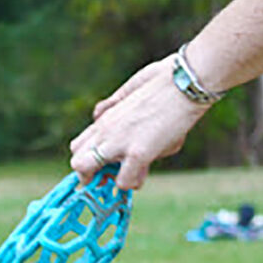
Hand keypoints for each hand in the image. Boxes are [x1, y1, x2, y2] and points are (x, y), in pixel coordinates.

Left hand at [69, 55, 210, 189]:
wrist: (186, 81)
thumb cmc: (164, 81)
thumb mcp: (130, 92)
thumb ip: (113, 106)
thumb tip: (99, 114)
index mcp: (104, 119)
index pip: (78, 147)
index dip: (87, 161)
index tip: (100, 168)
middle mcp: (105, 131)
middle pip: (76, 161)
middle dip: (90, 175)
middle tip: (111, 176)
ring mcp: (118, 143)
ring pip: (85, 171)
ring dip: (110, 180)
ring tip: (133, 172)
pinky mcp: (138, 153)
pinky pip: (124, 182)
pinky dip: (133, 182)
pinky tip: (145, 170)